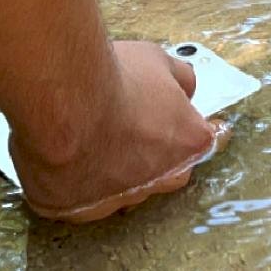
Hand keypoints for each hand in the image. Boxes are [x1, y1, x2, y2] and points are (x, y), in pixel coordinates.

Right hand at [8, 40, 228, 222]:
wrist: (62, 104)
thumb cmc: (112, 82)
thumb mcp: (157, 60)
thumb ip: (178, 78)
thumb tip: (183, 85)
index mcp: (189, 142)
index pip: (208, 138)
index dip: (191, 126)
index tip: (180, 119)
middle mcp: (160, 179)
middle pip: (170, 170)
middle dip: (157, 152)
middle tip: (133, 126)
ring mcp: (119, 199)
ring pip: (125, 188)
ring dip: (116, 169)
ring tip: (93, 138)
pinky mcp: (78, 210)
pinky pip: (83, 199)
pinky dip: (78, 182)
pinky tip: (66, 157)